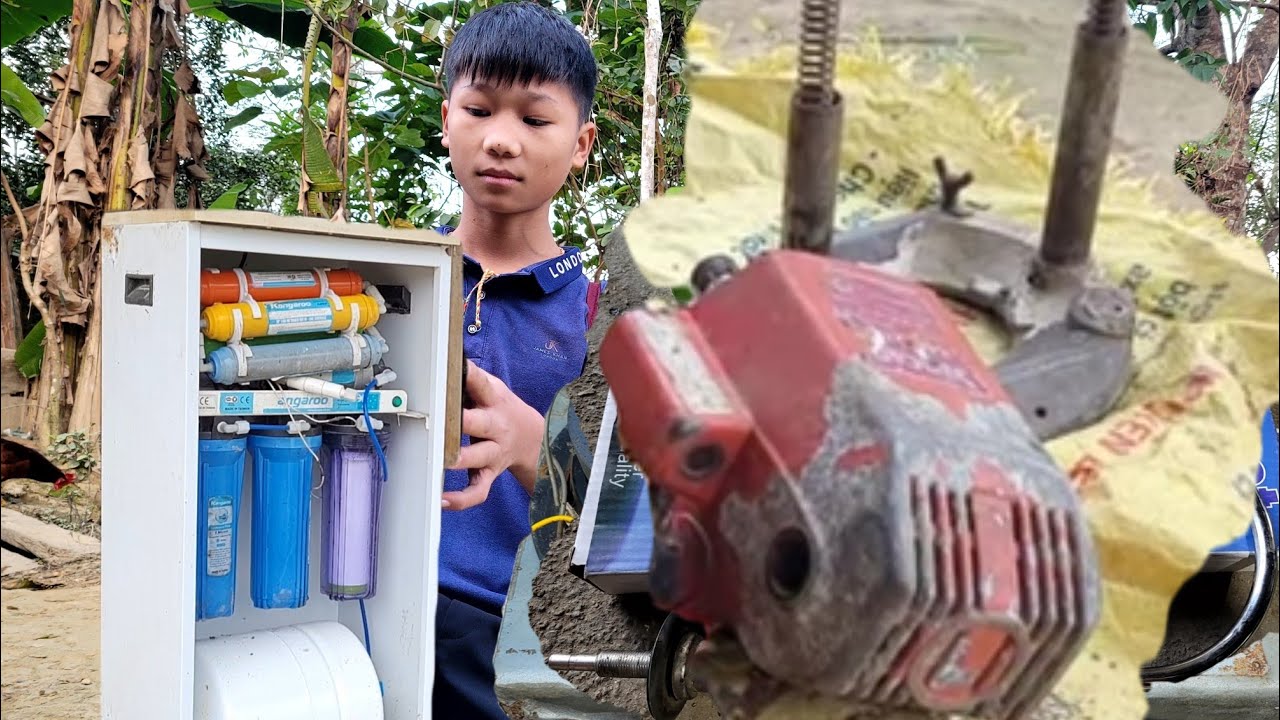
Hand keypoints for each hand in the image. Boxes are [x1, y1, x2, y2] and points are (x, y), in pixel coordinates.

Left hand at [444, 360, 544, 509]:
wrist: (535, 439)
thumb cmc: (503, 410)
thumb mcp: (494, 390)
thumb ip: (471, 380)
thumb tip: (443, 363)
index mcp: (494, 401)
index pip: (481, 384)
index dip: (469, 375)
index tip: (455, 367)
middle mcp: (495, 426)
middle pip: (478, 422)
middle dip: (462, 420)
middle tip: (442, 419)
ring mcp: (494, 452)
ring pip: (477, 457)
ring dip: (460, 458)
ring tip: (441, 461)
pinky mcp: (490, 473)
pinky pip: (478, 489)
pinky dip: (462, 498)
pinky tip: (443, 499)